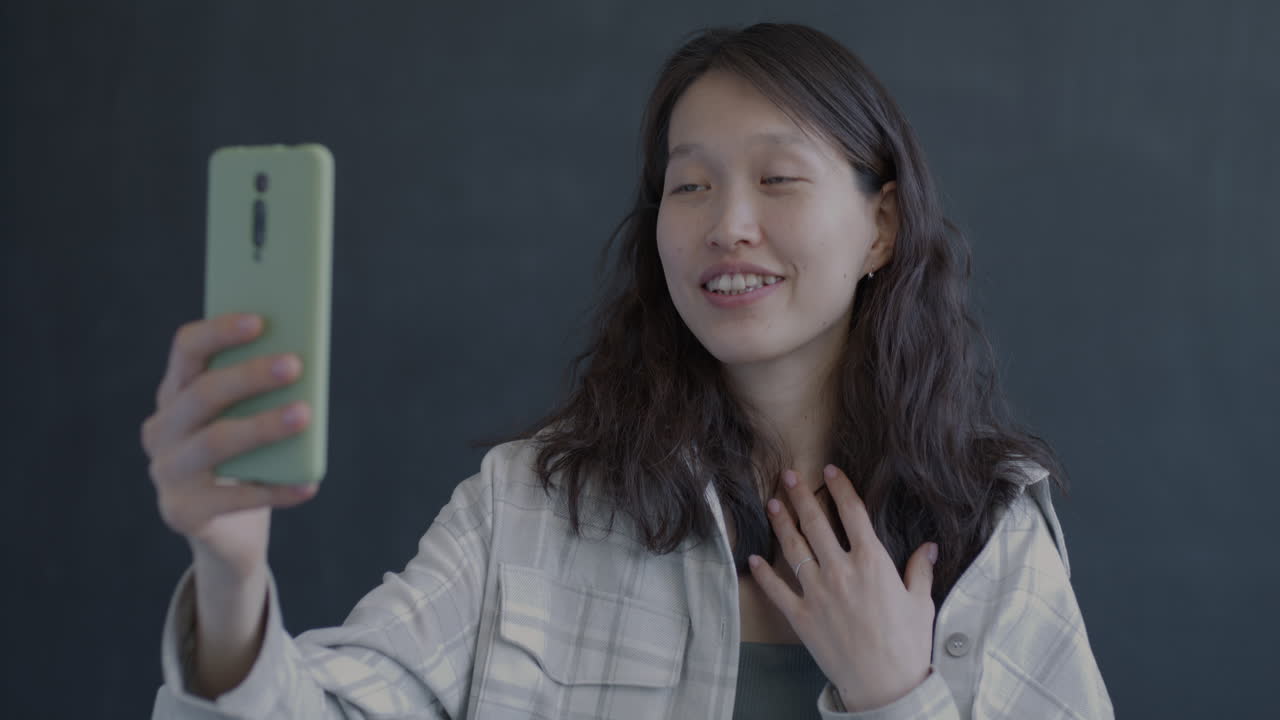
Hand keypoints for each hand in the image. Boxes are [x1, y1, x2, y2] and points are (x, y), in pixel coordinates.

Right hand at [141, 312, 317, 578]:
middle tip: (295, 364)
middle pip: (202, 394)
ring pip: (215, 441)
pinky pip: (234, 498)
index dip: (219, 331)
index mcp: (176, 394)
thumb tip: (304, 356)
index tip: (260, 320)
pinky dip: (276, 489)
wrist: (230, 532)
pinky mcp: (183, 512)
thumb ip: (264, 392)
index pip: (187, 350)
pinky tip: (309, 483)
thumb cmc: (248, 460)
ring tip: (304, 415)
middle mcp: (161, 430)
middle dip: (249, 375)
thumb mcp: (249, 419)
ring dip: (262, 425)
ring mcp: (167, 473)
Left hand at [747, 465, 937, 711]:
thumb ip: (920, 570)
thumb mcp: (920, 602)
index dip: (839, 488)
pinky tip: (754, 558)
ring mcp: (818, 592)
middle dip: (800, 495)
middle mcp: (841, 570)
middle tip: (788, 475)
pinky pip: (777, 589)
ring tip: (771, 503)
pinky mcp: (801, 616)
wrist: (886, 686)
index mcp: (872, 562)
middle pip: (816, 523)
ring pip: (793, 548)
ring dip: (780, 523)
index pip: (852, 513)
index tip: (828, 470)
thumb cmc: (907, 644)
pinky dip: (764, 573)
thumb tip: (928, 547)